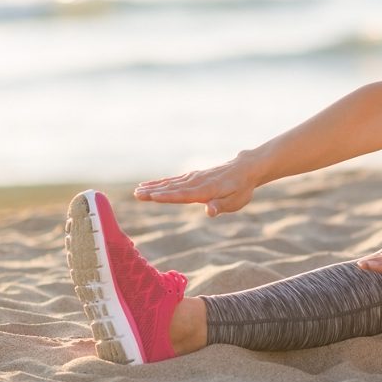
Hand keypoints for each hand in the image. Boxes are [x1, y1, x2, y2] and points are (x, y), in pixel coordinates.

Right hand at [133, 154, 259, 216]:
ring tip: (138, 190)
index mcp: (206, 190)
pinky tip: (151, 184)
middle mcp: (197, 182)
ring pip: (170, 183)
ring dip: (154, 186)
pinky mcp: (193, 176)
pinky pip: (174, 180)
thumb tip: (209, 212)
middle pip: (172, 188)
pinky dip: (161, 182)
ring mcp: (194, 178)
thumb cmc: (241, 189)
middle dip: (154, 191)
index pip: (183, 195)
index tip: (151, 197)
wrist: (245, 169)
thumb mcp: (236, 201)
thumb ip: (220, 206)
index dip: (167, 197)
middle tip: (136, 194)